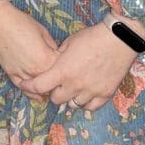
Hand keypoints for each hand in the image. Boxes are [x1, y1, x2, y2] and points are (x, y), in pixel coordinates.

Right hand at [0, 0, 59, 90]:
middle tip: (61, 75)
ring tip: (52, 86)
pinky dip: (31, 92)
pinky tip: (38, 96)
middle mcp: (35, 70)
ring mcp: (22, 73)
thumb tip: (57, 55)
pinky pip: (23, 88)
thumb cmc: (20, 22)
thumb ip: (52, 47)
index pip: (62, 69)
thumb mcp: (43, 32)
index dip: (65, 65)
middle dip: (57, 79)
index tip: (66, 62)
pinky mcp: (11, 73)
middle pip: (51, 82)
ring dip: (46, 88)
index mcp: (46, 59)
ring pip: (38, 88)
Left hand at [23, 24, 137, 110]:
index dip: (29, 86)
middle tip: (55, 85)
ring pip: (73, 105)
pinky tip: (85, 95)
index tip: (26, 85)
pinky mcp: (105, 94)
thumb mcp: (68, 43)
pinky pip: (91, 107)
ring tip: (71, 90)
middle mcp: (75, 85)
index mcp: (62, 71)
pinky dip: (86, 103)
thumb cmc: (91, 37)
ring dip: (69, 99)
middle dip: (52, 93)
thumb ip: (58, 57)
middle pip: (56, 100)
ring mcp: (91, 92)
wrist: (118, 40)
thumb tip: (52, 64)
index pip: (39, 86)